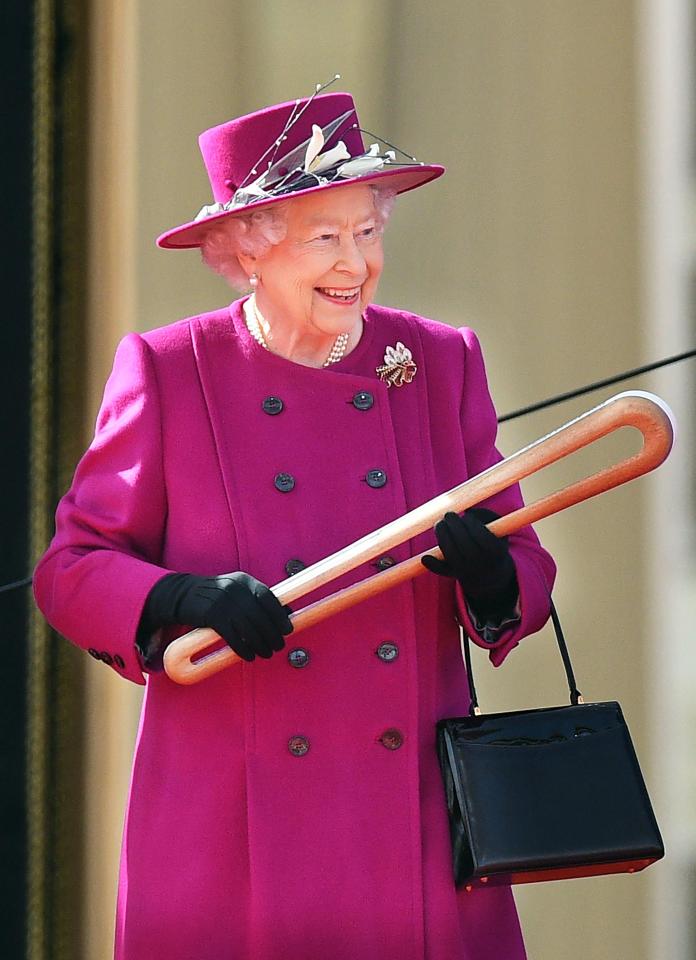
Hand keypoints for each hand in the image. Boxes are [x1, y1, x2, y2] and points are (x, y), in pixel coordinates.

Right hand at [140, 571, 292, 661]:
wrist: (183, 595)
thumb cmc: (216, 596)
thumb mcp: (236, 590)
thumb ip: (256, 600)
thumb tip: (285, 614)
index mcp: (243, 580)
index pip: (267, 597)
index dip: (279, 614)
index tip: (287, 629)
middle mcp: (234, 588)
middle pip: (259, 615)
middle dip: (272, 634)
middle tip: (278, 646)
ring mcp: (222, 601)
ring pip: (248, 627)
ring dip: (260, 644)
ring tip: (266, 653)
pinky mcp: (211, 615)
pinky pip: (232, 636)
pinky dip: (243, 648)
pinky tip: (249, 655)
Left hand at [421, 508, 517, 618]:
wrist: (490, 574)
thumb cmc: (492, 543)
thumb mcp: (497, 530)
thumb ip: (486, 516)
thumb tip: (468, 510)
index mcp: (496, 552)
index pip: (482, 537)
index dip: (472, 524)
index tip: (467, 516)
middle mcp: (481, 564)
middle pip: (465, 545)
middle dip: (454, 527)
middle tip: (449, 515)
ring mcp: (467, 571)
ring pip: (451, 555)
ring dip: (442, 537)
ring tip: (440, 523)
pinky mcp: (454, 574)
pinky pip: (442, 571)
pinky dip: (432, 565)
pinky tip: (425, 558)